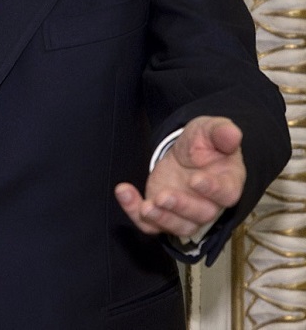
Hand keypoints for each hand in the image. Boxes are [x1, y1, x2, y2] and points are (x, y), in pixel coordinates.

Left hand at [114, 116, 245, 239]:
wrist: (186, 154)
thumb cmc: (205, 144)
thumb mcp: (210, 130)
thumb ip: (221, 132)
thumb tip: (233, 133)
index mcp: (227, 183)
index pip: (226, 193)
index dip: (213, 190)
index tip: (196, 179)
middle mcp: (210, 204)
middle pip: (201, 215)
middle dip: (181, 207)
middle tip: (163, 197)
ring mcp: (185, 212)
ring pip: (178, 226)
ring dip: (161, 218)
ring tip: (145, 207)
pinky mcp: (163, 213)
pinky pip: (151, 224)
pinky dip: (134, 212)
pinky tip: (124, 192)